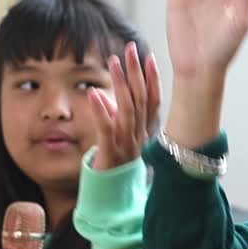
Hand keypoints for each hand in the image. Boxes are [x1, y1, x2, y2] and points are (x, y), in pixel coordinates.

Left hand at [89, 42, 161, 170]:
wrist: (111, 199)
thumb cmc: (114, 164)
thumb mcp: (120, 137)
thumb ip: (117, 116)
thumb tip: (107, 95)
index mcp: (143, 131)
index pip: (153, 101)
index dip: (153, 78)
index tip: (149, 56)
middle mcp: (138, 136)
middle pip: (142, 99)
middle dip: (137, 72)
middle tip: (131, 49)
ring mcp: (126, 145)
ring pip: (127, 110)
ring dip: (121, 84)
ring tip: (113, 62)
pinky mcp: (110, 153)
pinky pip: (106, 129)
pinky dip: (101, 110)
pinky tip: (94, 93)